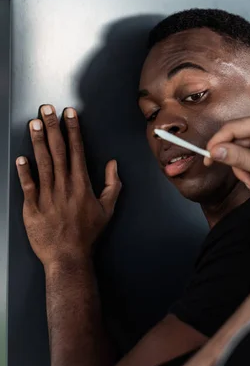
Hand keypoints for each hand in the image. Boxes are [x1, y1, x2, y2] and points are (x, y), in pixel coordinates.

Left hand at [16, 105, 121, 268]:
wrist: (68, 257)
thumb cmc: (87, 234)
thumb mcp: (107, 209)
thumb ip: (111, 184)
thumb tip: (113, 164)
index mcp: (81, 184)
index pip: (76, 150)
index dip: (72, 130)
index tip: (69, 113)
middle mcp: (64, 185)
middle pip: (58, 150)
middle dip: (52, 127)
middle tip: (46, 108)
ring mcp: (47, 196)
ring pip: (42, 163)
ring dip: (37, 141)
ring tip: (34, 123)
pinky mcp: (32, 207)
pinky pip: (27, 186)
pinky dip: (24, 171)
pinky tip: (20, 157)